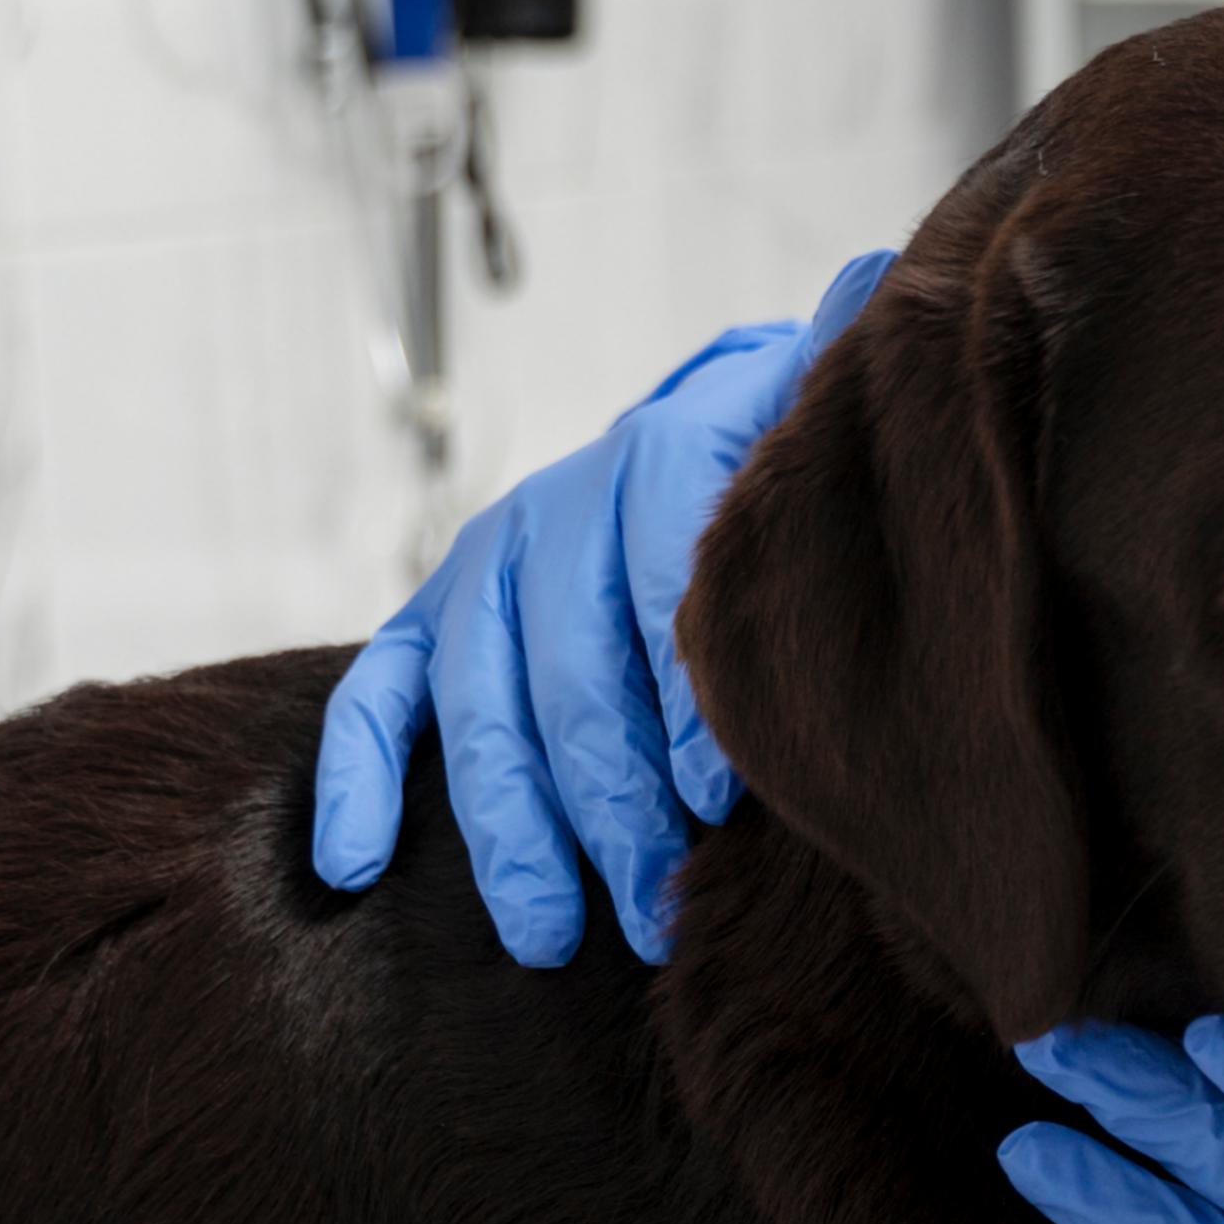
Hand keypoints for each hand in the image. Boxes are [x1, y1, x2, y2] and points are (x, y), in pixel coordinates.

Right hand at [309, 251, 892, 963]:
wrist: (735, 430)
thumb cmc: (803, 467)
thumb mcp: (843, 428)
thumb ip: (850, 386)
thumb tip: (873, 290)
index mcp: (672, 452)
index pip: (666, 567)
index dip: (690, 685)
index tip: (721, 790)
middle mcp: (564, 504)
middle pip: (568, 663)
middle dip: (607, 798)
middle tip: (654, 907)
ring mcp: (490, 564)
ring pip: (478, 703)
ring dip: (508, 824)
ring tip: (551, 934)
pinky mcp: (437, 617)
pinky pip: (380, 696)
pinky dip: (356, 776)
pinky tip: (350, 865)